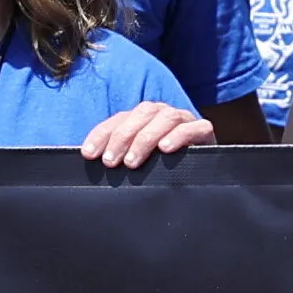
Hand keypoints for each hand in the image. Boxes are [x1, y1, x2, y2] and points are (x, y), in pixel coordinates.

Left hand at [79, 102, 213, 169]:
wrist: (198, 178)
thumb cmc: (160, 169)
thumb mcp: (135, 162)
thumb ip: (115, 157)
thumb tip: (88, 159)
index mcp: (143, 118)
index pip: (119, 119)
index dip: (101, 134)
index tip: (88, 154)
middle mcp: (162, 114)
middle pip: (141, 114)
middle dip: (122, 137)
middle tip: (111, 162)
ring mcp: (185, 120)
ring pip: (165, 117)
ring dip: (146, 138)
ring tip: (132, 162)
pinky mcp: (204, 131)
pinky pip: (194, 127)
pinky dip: (179, 135)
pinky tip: (166, 148)